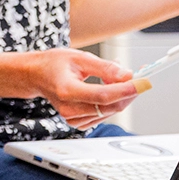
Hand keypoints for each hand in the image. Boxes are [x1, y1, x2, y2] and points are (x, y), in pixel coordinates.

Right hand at [27, 48, 147, 129]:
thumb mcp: (79, 57)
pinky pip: (103, 116)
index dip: (125, 90)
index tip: (142, 82)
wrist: (36, 76)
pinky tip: (108, 91)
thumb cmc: (54, 64)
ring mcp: (72, 118)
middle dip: (128, 93)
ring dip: (120, 98)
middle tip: (137, 77)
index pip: (103, 96)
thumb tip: (127, 75)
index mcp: (66, 90)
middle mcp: (69, 108)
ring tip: (117, 80)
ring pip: (109, 112)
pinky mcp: (77, 122)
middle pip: (109, 106)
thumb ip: (104, 67)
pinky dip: (111, 104)